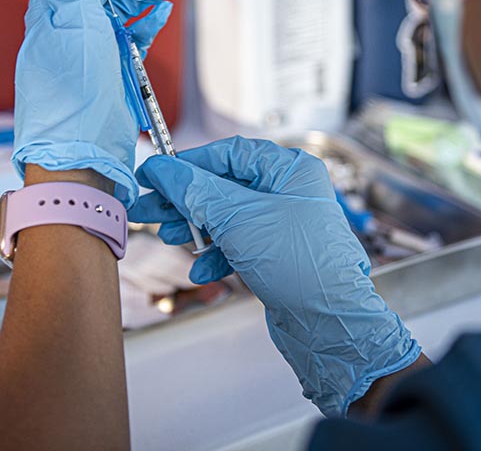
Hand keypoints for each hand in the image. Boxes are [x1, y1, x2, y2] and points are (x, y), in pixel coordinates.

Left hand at [12, 0, 188, 206]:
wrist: (82, 158)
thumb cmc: (70, 99)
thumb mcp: (75, 23)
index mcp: (56, 7)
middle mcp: (73, 23)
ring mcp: (94, 46)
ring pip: (126, 2)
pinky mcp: (113, 67)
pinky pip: (134, 32)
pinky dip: (150, 17)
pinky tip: (163, 6)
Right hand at [128, 136, 420, 415]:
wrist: (331, 327)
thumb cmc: (298, 263)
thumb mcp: (237, 219)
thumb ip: (194, 190)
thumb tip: (160, 168)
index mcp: (288, 169)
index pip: (228, 154)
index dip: (187, 164)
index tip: (154, 174)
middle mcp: (289, 191)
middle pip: (222, 186)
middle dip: (184, 201)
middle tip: (148, 210)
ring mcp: (283, 224)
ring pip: (227, 216)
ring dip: (196, 228)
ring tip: (169, 237)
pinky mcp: (277, 254)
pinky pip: (238, 243)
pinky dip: (217, 254)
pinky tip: (202, 270)